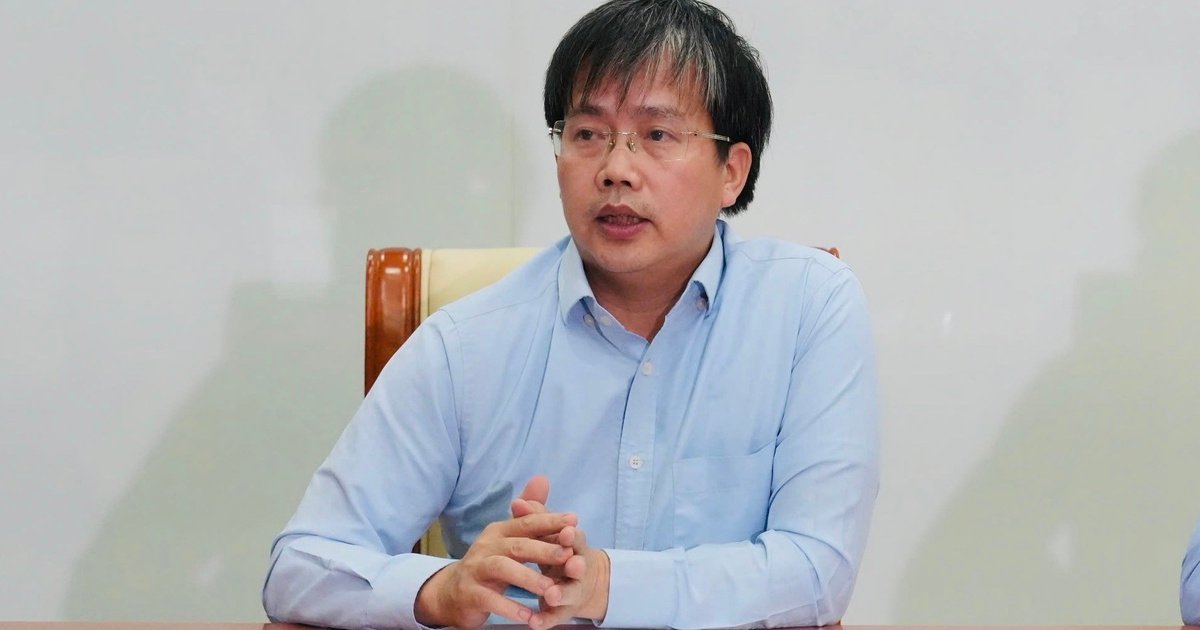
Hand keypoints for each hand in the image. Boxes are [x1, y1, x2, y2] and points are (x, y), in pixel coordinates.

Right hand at [414, 506, 577, 627]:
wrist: (453, 593)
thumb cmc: (489, 564)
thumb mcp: (508, 539)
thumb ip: (529, 513)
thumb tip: (543, 478)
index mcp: (499, 531)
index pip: (527, 522)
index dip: (550, 521)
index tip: (574, 521)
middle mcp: (486, 546)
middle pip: (517, 544)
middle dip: (544, 550)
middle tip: (569, 556)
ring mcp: (475, 569)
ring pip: (503, 568)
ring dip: (528, 578)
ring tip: (551, 589)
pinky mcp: (470, 593)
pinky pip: (490, 599)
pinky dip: (510, 606)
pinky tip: (529, 615)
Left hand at [511, 477, 610, 629]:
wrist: (575, 582)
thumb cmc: (556, 550)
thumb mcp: (548, 532)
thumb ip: (534, 516)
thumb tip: (518, 500)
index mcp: (574, 546)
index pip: (575, 538)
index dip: (571, 536)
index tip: (566, 531)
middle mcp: (577, 567)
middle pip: (579, 566)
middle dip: (575, 564)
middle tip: (571, 564)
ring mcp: (570, 590)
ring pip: (569, 593)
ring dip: (561, 593)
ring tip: (551, 595)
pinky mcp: (561, 610)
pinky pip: (554, 616)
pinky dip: (545, 619)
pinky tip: (534, 623)